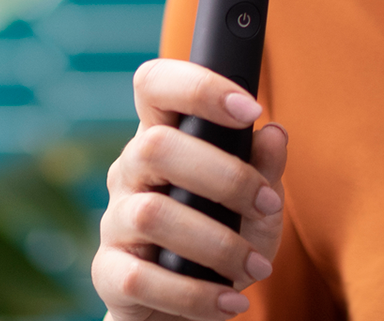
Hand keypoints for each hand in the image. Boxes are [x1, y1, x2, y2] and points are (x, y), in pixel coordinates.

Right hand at [95, 58, 290, 319]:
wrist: (185, 310)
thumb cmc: (222, 245)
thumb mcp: (256, 207)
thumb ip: (266, 170)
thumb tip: (274, 134)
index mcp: (163, 138)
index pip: (154, 85)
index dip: (198, 85)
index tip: (251, 108)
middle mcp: (130, 172)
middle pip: (155, 146)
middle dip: (225, 176)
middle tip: (268, 205)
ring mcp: (115, 222)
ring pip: (152, 214)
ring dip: (217, 243)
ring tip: (256, 267)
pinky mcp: (108, 274)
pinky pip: (141, 279)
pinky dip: (196, 294)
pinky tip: (230, 300)